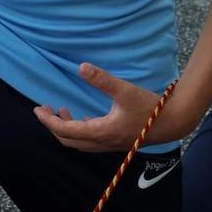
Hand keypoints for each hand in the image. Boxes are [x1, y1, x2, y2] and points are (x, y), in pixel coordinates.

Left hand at [34, 63, 183, 153]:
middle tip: (44, 110)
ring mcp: (109, 145)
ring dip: (66, 129)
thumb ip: (102, 79)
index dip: (48, 121)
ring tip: (60, 111)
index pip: (65, 130)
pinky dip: (81, 131)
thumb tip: (81, 67)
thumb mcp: (124, 90)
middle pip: (68, 140)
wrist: (174, 122)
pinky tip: (84, 118)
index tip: (37, 109)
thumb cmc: (151, 107)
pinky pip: (91, 141)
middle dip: (53, 126)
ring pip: (79, 143)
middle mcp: (102, 142)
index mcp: (100, 131)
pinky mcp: (116, 142)